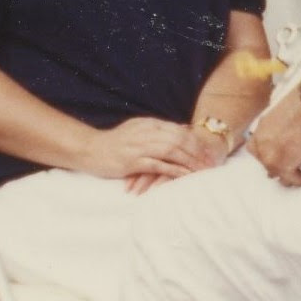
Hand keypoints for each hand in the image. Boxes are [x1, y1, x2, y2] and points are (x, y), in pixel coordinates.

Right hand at [79, 117, 213, 186]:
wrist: (90, 149)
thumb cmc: (116, 142)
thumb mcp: (139, 129)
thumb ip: (160, 128)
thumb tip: (183, 128)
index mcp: (149, 124)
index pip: (179, 130)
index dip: (196, 140)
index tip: (208, 151)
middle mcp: (146, 132)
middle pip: (179, 140)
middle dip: (197, 151)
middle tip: (210, 162)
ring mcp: (139, 146)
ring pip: (172, 151)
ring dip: (189, 161)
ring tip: (201, 170)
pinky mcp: (133, 161)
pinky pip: (159, 165)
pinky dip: (174, 170)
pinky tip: (184, 176)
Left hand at [248, 88, 300, 186]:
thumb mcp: (285, 107)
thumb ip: (281, 120)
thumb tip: (290, 124)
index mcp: (262, 127)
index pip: (255, 147)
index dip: (267, 151)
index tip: (279, 152)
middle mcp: (261, 143)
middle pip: (264, 163)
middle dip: (276, 164)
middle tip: (290, 163)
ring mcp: (270, 157)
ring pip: (277, 174)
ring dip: (287, 173)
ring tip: (300, 170)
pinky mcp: (284, 167)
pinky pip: (292, 180)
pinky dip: (300, 178)